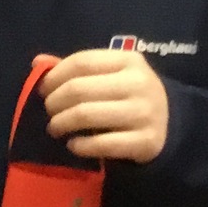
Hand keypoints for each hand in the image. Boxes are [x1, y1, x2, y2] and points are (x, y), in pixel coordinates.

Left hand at [40, 49, 168, 163]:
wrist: (170, 124)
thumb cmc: (129, 95)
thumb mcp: (110, 75)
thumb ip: (75, 69)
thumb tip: (37, 62)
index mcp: (129, 60)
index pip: (81, 62)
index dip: (54, 76)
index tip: (42, 89)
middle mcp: (139, 83)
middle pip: (79, 89)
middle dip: (54, 102)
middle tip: (49, 112)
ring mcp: (145, 113)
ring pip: (86, 115)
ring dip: (61, 123)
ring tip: (55, 128)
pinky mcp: (146, 141)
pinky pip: (101, 144)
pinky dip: (80, 146)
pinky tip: (73, 145)